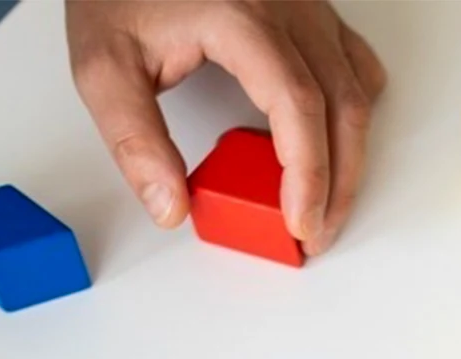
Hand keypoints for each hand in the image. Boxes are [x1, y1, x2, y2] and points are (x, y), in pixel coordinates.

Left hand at [67, 0, 386, 253]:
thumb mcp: (104, 64)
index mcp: (240, 15)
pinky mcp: (311, 10)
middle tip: (313, 234)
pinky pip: (355, 67)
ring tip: (323, 205)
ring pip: (356, 91)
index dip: (308, 174)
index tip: (299, 223)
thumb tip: (170, 206)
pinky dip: (351, 114)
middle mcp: (285, 5)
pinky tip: (330, 144)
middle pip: (342, 106)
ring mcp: (305, 5)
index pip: (297, 105)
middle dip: (336, 185)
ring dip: (348, 158)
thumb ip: (134, 140)